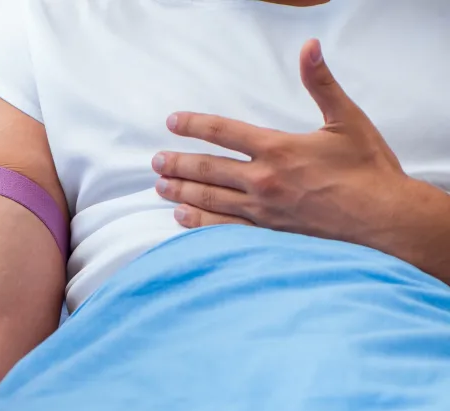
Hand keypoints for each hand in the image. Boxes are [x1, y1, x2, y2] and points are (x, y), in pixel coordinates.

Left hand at [152, 38, 417, 247]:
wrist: (383, 219)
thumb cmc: (368, 169)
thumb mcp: (346, 119)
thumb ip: (321, 84)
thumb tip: (309, 48)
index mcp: (277, 149)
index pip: (223, 132)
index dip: (194, 125)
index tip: (173, 122)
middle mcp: (262, 180)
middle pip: (207, 169)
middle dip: (178, 163)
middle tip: (155, 161)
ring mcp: (262, 210)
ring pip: (210, 199)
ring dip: (181, 191)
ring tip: (160, 186)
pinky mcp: (267, 234)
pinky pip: (223, 227)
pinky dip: (199, 222)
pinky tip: (182, 217)